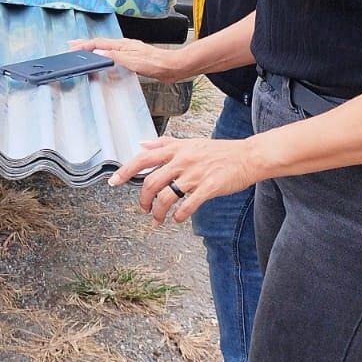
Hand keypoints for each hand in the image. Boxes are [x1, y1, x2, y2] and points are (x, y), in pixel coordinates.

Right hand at [69, 36, 189, 81]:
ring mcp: (129, 51)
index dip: (84, 45)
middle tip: (73, 45)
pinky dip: (103, 55)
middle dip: (86, 44)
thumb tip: (98, 52)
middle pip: (101, 43)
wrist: (172, 67)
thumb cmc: (155, 63)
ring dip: (94, 49)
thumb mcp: (132, 60)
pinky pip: (113, 54)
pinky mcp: (133, 58)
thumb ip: (114, 56)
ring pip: (106, 48)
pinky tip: (104, 59)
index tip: (72, 47)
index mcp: (122, 45)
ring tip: (84, 51)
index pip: (99, 43)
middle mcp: (124, 46)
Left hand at [109, 135, 260, 223]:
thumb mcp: (189, 142)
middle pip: (151, 183)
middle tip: (144, 209)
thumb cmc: (218, 151)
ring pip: (166, 197)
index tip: (114, 181)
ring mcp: (195, 174)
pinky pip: (187, 206)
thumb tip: (141, 144)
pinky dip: (179, 216)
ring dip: (158, 212)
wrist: (247, 156)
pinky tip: (177, 218)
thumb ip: (164, 143)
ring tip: (158, 219)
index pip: (143, 159)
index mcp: (176, 149)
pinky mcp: (209, 187)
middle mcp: (182, 161)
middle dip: (143, 200)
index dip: (126, 171)